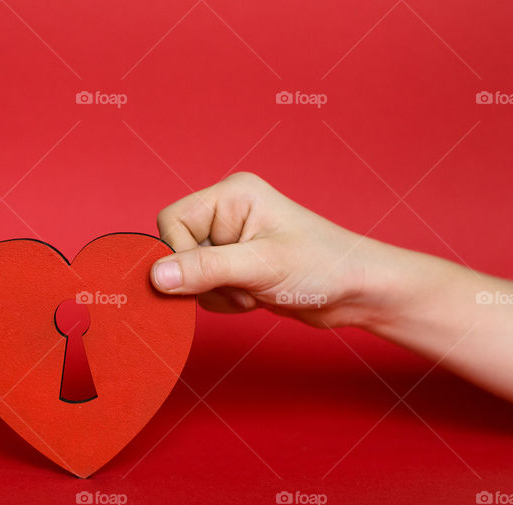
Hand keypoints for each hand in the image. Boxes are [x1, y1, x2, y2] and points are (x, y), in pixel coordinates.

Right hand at [150, 172, 387, 327]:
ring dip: (216, 293)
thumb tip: (155, 276)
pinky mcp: (236, 265)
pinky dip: (224, 301)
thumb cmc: (323, 266)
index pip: (171, 221)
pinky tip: (255, 297)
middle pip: (177, 249)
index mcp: (232, 195)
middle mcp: (228, 212)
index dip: (181, 254)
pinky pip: (205, 287)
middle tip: (240, 285)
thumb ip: (204, 269)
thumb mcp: (260, 267)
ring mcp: (231, 240)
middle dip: (203, 279)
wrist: (358, 292)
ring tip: (253, 291)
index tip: (211, 277)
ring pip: (188, 274)